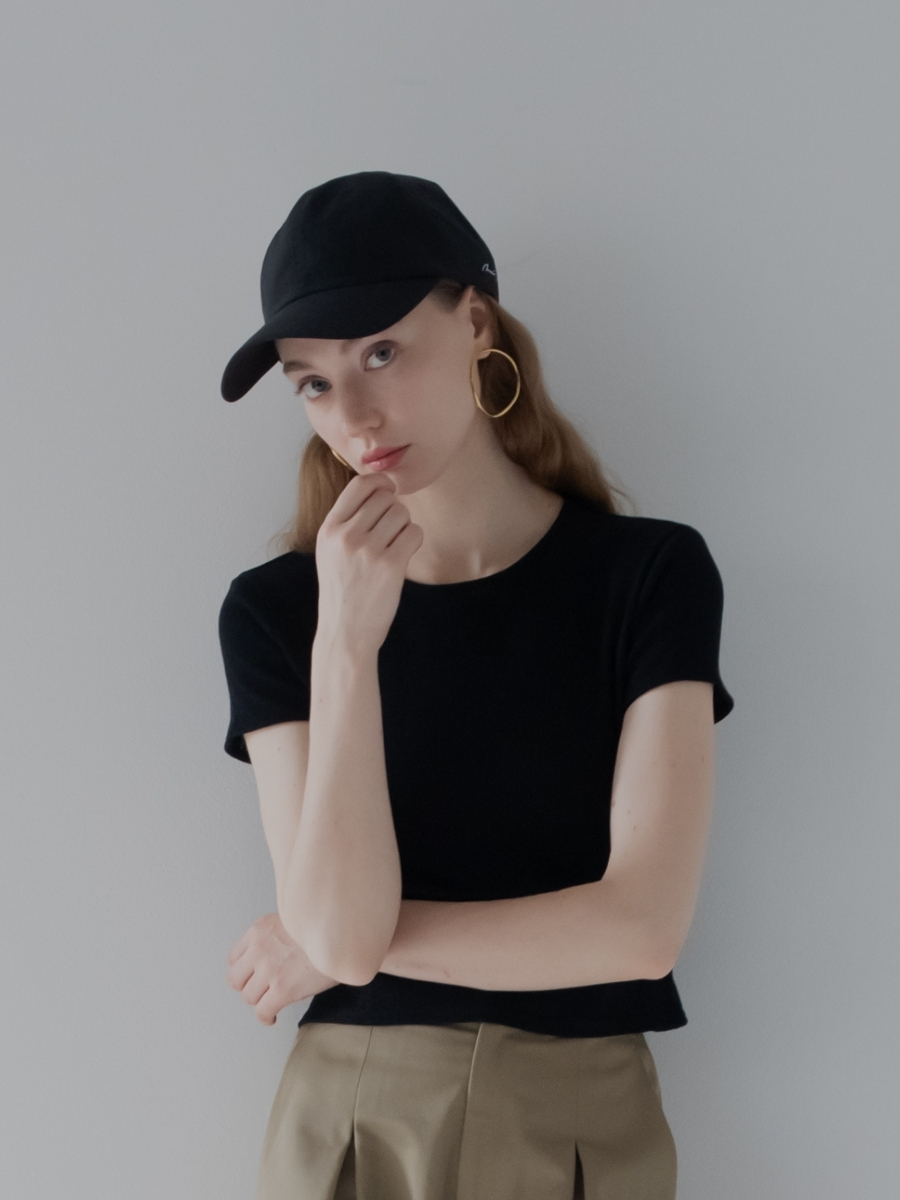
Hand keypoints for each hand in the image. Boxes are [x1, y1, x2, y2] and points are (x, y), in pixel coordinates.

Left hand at [226, 912, 341, 1025]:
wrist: (344, 933)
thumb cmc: (328, 925)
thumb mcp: (295, 917)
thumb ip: (278, 932)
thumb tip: (279, 948)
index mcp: (261, 929)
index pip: (234, 957)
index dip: (244, 970)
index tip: (252, 975)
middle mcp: (259, 949)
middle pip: (236, 979)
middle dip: (248, 987)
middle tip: (260, 990)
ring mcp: (269, 970)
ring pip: (249, 997)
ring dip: (260, 1002)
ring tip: (271, 1002)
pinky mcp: (282, 990)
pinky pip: (262, 1012)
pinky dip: (266, 1017)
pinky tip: (273, 1017)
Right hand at [315, 472, 423, 653]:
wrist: (345, 632)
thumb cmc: (342, 590)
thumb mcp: (330, 551)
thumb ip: (347, 521)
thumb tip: (379, 488)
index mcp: (329, 529)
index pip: (358, 485)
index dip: (379, 483)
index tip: (388, 491)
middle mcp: (346, 536)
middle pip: (385, 498)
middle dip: (394, 511)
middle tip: (389, 533)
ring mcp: (368, 551)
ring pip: (402, 514)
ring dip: (404, 527)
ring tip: (393, 547)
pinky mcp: (391, 565)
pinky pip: (415, 533)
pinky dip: (414, 542)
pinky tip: (403, 556)